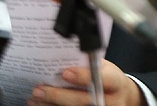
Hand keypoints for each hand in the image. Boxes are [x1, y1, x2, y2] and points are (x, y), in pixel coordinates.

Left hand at [27, 59, 143, 105]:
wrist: (122, 96)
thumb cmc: (107, 77)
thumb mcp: (103, 66)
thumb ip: (87, 64)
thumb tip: (59, 55)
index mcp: (116, 81)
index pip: (104, 79)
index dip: (84, 77)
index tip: (65, 73)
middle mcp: (112, 100)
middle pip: (85, 100)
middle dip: (59, 96)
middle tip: (39, 89)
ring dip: (52, 105)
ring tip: (35, 98)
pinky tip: (41, 104)